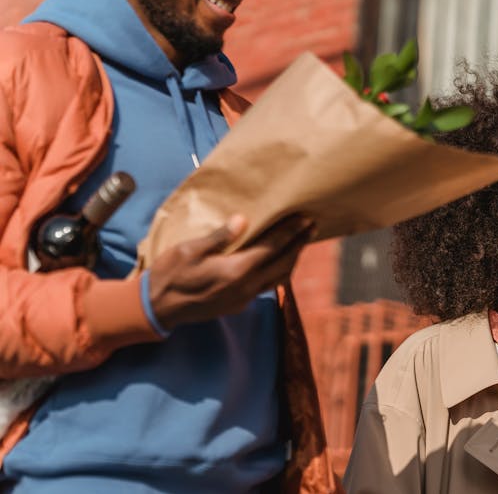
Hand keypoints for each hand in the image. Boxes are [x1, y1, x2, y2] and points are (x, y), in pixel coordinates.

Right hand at [148, 214, 313, 328]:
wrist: (158, 308)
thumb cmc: (170, 274)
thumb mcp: (190, 250)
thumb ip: (220, 237)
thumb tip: (243, 220)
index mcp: (237, 271)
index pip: (272, 248)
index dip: (291, 232)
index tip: (305, 218)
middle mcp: (246, 287)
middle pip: (283, 264)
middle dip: (299, 245)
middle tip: (312, 227)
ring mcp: (244, 298)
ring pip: (279, 278)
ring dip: (292, 260)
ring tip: (300, 243)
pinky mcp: (238, 304)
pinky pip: (267, 286)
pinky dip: (278, 271)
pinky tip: (277, 262)